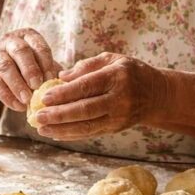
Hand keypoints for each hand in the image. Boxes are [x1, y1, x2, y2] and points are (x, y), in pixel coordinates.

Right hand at [0, 28, 60, 111]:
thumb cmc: (25, 68)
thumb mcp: (39, 65)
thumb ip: (52, 72)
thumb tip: (66, 86)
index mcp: (28, 36)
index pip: (39, 46)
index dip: (46, 63)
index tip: (51, 80)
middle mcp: (10, 40)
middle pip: (20, 51)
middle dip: (30, 70)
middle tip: (37, 87)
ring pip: (5, 66)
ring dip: (17, 84)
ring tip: (27, 100)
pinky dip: (7, 96)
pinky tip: (17, 107)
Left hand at [34, 52, 165, 140]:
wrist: (157, 95)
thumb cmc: (130, 72)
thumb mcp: (112, 59)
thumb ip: (87, 65)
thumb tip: (61, 76)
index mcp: (116, 77)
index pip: (86, 87)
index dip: (64, 93)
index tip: (44, 97)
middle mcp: (119, 99)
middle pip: (85, 110)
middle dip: (59, 115)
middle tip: (37, 116)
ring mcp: (118, 117)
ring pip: (87, 126)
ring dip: (62, 129)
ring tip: (41, 129)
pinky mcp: (115, 128)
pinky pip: (91, 133)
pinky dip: (72, 135)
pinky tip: (55, 133)